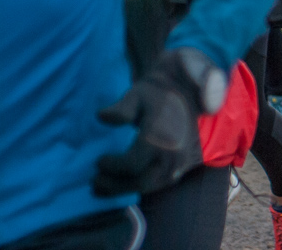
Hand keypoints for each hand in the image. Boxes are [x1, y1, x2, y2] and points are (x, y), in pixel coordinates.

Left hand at [93, 49, 212, 196]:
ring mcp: (181, 161)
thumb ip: (121, 108)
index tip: (98, 161)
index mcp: (161, 138)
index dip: (111, 167)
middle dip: (115, 185)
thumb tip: (102, 116)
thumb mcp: (136, 95)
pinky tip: (126, 182)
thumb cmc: (155, 94)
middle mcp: (174, 153)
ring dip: (126, 188)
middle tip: (95, 182)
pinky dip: (142, 185)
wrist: (184, 93)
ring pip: (151, 186)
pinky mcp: (185, 165)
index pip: (131, 164)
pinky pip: (161, 183)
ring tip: (104, 187)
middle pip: (140, 182)